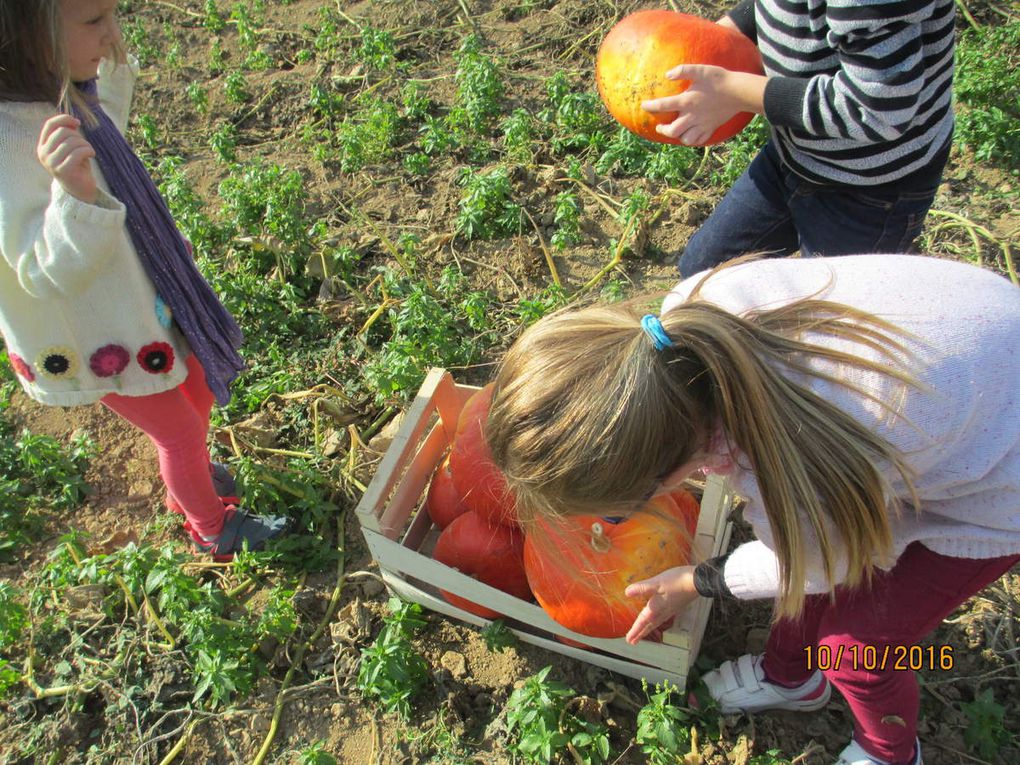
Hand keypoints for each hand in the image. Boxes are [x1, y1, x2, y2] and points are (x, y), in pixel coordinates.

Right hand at [37, 114, 97, 203]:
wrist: (80, 190)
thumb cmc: (76, 166)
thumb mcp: (70, 148)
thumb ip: (68, 135)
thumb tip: (73, 121)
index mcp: (43, 146)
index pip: (50, 125)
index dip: (64, 119)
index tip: (77, 122)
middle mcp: (44, 154)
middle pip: (63, 132)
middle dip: (78, 136)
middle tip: (85, 146)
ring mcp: (52, 162)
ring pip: (72, 141)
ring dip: (85, 144)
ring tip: (89, 152)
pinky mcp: (63, 170)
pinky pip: (78, 152)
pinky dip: (88, 151)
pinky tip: (91, 155)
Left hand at [624, 565, 698, 644]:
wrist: (697, 582)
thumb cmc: (677, 581)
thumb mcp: (657, 582)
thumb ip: (642, 588)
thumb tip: (627, 593)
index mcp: (656, 607)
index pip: (643, 621)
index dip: (635, 630)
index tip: (629, 640)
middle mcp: (663, 611)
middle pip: (650, 625)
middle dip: (641, 633)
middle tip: (632, 642)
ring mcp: (670, 609)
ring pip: (656, 623)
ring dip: (648, 629)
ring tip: (641, 634)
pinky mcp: (675, 605)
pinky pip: (662, 618)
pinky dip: (656, 622)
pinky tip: (656, 619)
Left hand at [641, 66, 764, 145]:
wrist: (739, 91)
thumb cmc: (719, 79)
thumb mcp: (701, 70)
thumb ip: (682, 70)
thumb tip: (666, 75)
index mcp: (687, 101)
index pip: (662, 106)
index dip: (650, 106)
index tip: (644, 106)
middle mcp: (692, 116)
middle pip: (672, 130)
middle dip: (663, 130)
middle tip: (660, 126)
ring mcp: (702, 124)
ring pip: (685, 139)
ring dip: (677, 136)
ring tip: (675, 131)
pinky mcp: (711, 128)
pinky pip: (698, 141)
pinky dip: (692, 140)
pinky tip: (689, 134)